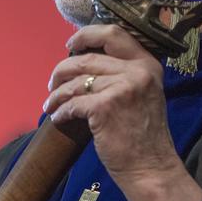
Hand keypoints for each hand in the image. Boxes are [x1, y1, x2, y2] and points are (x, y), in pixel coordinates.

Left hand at [44, 24, 175, 179]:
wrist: (150, 167)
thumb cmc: (142, 135)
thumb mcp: (142, 94)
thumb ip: (122, 74)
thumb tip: (82, 62)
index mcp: (147, 64)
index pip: (113, 33)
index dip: (86, 35)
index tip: (70, 44)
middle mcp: (138, 71)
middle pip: (87, 58)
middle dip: (62, 70)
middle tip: (52, 83)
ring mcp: (122, 88)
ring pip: (76, 82)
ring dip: (57, 95)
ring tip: (51, 105)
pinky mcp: (105, 107)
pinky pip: (73, 103)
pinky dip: (61, 111)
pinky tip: (58, 118)